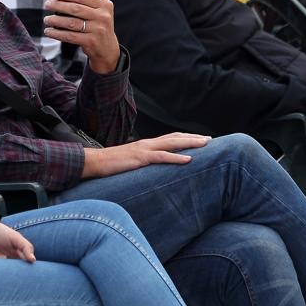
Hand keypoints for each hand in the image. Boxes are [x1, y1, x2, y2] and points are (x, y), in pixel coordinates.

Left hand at [44, 0, 120, 73]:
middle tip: (47, 4)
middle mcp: (103, 17)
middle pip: (75, 9)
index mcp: (105, 5)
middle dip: (58, 6)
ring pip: (71, 23)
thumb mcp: (104, 5)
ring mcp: (97, 30)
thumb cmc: (102, 23)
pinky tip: (49, 31)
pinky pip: (70, 36)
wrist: (107, 49)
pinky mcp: (91, 42)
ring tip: (47, 18)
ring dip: (56, 20)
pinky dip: (58, 33)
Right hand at [81, 133, 208, 178]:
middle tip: (209, 140)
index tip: (199, 139)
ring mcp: (144, 149)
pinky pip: (162, 157)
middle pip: (175, 137)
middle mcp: (147, 143)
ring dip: (190, 143)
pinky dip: (176, 157)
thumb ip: (143, 162)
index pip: (170, 138)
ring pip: (172, 143)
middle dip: (193, 138)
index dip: (185, 138)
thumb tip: (153, 168)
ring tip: (205, 145)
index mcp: (146, 145)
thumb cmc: (111, 164)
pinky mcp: (140, 158)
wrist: (95, 162)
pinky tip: (188, 159)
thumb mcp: (131, 162)